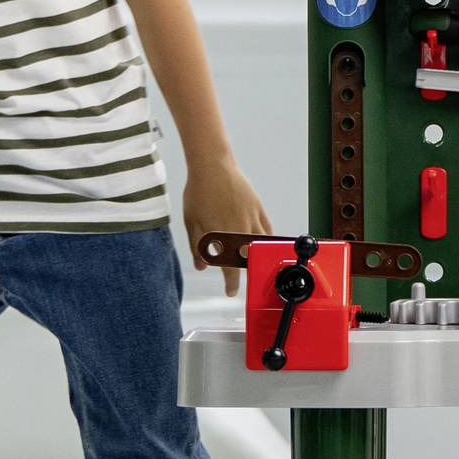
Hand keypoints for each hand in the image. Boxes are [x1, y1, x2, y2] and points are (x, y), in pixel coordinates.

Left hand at [183, 157, 271, 297]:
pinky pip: (267, 230)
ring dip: (258, 257)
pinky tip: (263, 245)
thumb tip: (201, 265)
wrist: (212, 165)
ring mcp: (252, 218)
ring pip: (261, 246)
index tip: (231, 292)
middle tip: (240, 276)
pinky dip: (266, 241)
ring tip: (254, 263)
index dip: (231, 283)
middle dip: (246, 272)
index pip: (229, 267)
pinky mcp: (258, 208)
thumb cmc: (198, 192)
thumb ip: (197, 246)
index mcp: (221, 235)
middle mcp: (239, 229)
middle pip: (248, 259)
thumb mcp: (191, 221)